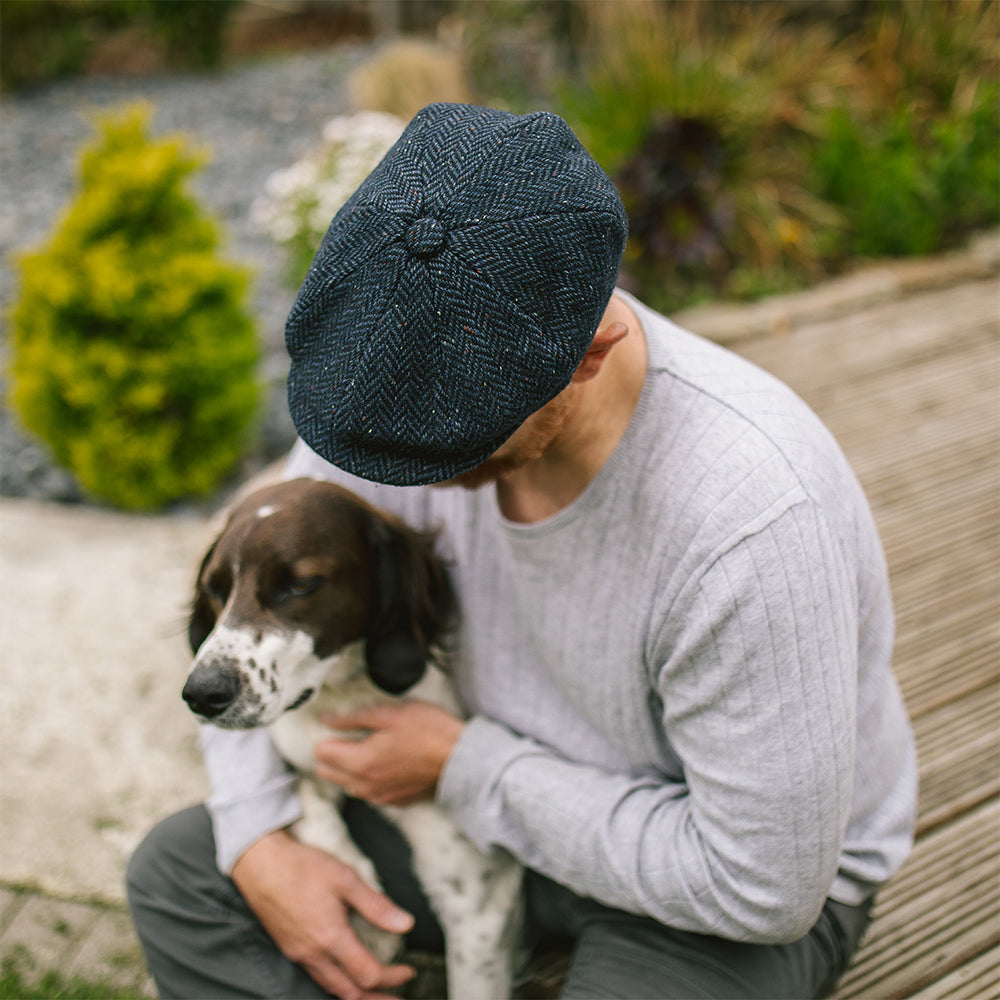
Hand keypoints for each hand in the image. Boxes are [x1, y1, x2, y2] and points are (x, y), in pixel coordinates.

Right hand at [231, 829, 414, 999]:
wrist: (260, 864)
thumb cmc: (303, 867)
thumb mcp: (346, 879)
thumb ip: (377, 906)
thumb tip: (406, 923)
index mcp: (331, 938)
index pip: (368, 974)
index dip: (392, 978)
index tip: (408, 972)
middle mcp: (313, 954)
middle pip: (349, 992)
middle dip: (376, 998)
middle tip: (396, 997)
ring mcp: (298, 954)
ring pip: (331, 988)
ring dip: (355, 994)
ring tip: (373, 993)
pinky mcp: (289, 948)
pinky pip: (316, 976)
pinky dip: (336, 984)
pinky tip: (343, 975)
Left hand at [316, 700, 464, 805]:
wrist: (462, 760)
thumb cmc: (430, 731)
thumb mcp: (391, 713)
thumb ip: (353, 718)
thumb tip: (326, 719)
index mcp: (360, 762)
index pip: (321, 753)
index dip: (326, 735)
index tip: (336, 725)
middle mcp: (365, 786)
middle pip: (328, 773)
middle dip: (330, 754)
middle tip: (347, 735)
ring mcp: (380, 797)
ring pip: (347, 785)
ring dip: (347, 768)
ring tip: (366, 747)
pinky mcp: (395, 802)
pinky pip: (368, 792)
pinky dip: (367, 779)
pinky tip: (384, 763)